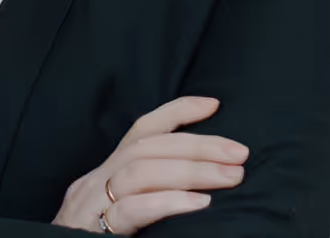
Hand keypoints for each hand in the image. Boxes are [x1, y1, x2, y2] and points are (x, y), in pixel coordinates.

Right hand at [52, 96, 248, 233]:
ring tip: (231, 177)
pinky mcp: (92, 232)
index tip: (213, 105)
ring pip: (140, 171)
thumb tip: (200, 192)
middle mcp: (93, 183)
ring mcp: (90, 206)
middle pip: (145, 148)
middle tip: (240, 153)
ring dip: (191, 170)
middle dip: (197, 146)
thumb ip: (145, 200)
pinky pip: (130, 210)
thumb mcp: (118, 220)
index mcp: (102, 177)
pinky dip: (166, 202)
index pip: (140, 132)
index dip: (176, 113)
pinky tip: (198, 204)